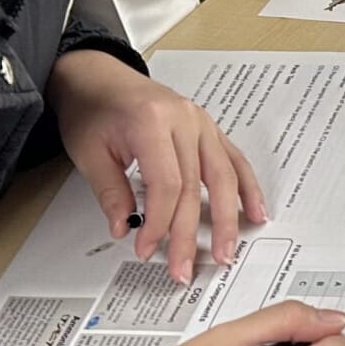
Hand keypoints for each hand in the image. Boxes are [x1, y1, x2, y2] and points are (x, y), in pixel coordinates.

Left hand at [48, 49, 268, 284]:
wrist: (98, 77)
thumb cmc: (92, 109)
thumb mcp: (89, 153)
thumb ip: (111, 192)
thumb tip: (126, 228)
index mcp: (152, 122)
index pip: (166, 184)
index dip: (159, 223)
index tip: (146, 249)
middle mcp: (184, 120)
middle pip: (195, 186)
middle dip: (190, 233)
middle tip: (184, 268)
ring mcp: (201, 122)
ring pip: (223, 176)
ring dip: (227, 218)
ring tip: (226, 251)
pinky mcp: (208, 127)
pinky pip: (233, 159)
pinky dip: (246, 187)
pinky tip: (255, 212)